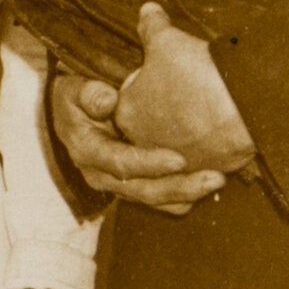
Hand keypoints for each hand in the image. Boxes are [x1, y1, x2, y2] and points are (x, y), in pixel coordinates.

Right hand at [50, 66, 227, 216]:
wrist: (71, 112)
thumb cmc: (76, 96)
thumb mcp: (73, 88)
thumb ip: (88, 92)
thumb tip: (107, 99)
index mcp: (88, 152)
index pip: (121, 163)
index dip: (150, 164)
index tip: (180, 159)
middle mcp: (101, 175)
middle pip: (143, 190)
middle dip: (180, 187)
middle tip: (214, 178)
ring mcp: (117, 184)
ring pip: (154, 199)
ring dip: (187, 194)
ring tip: (217, 181)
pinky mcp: (131, 186)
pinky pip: (159, 199)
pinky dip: (183, 196)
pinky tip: (207, 186)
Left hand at [112, 2, 256, 175]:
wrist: (247, 102)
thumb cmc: (200, 71)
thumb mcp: (168, 41)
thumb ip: (152, 27)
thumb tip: (147, 9)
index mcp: (127, 114)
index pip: (131, 100)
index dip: (152, 83)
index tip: (172, 73)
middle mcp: (144, 145)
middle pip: (152, 125)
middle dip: (167, 111)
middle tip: (192, 92)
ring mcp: (176, 162)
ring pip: (180, 145)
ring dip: (191, 131)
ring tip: (211, 111)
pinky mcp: (206, 171)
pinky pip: (205, 160)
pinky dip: (213, 147)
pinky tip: (226, 130)